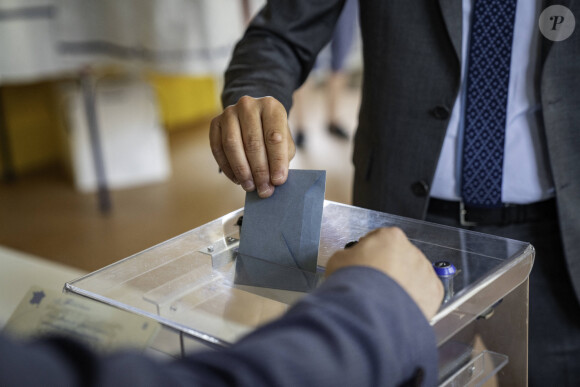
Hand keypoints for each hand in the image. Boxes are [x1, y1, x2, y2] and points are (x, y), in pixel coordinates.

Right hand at [210, 96, 295, 197]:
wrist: (254, 117)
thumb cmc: (272, 133)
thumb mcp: (285, 141)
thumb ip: (282, 158)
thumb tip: (274, 182)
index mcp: (271, 106)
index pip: (274, 137)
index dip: (276, 161)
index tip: (278, 181)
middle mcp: (248, 105)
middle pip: (253, 142)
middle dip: (259, 171)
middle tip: (264, 190)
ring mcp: (229, 112)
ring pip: (232, 145)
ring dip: (242, 170)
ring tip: (250, 186)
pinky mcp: (215, 122)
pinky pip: (218, 148)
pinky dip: (227, 167)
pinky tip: (237, 179)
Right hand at [325, 227, 443, 319]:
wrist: (368, 313)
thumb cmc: (353, 285)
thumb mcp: (338, 260)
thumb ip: (351, 254)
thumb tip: (352, 259)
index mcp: (390, 237)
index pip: (380, 238)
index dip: (369, 252)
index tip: (363, 263)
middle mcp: (412, 251)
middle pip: (399, 257)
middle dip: (388, 269)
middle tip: (372, 285)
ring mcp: (425, 272)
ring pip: (413, 275)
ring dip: (402, 284)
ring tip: (385, 300)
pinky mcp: (434, 293)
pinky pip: (424, 293)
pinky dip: (414, 299)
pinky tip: (398, 307)